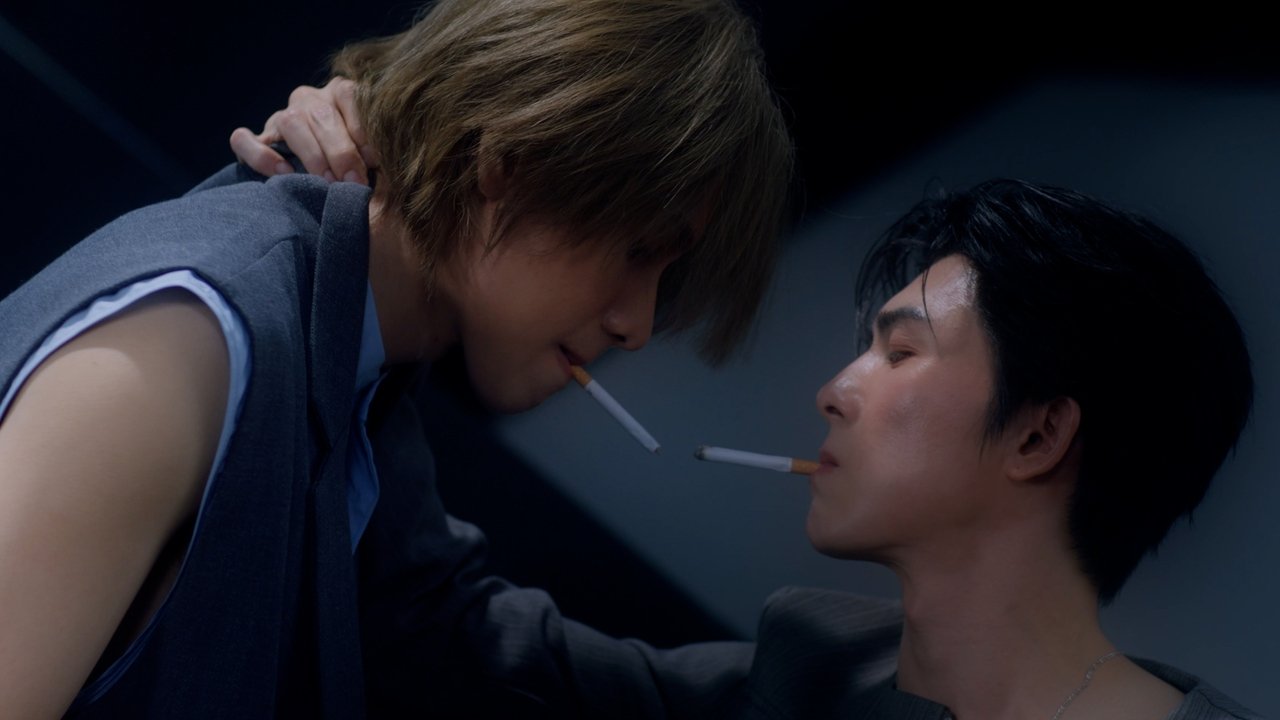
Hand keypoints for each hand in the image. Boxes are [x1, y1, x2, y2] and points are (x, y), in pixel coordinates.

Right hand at [229, 77, 377, 184]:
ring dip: (311, 156)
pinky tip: (286, 175)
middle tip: (353, 183)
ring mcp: (283, 118)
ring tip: (326, 183)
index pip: (350, 94)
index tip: (376, 160)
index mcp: (343, 95)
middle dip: (340, 152)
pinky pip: (245, 140)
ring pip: (289, 122)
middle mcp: (311, 100)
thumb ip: (382, 155)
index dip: (362, 127)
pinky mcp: (260, 141)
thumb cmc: (367, 175)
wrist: (337, 192)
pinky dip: (263, 157)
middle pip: (321, 114)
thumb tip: (388, 158)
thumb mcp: (380, 162)